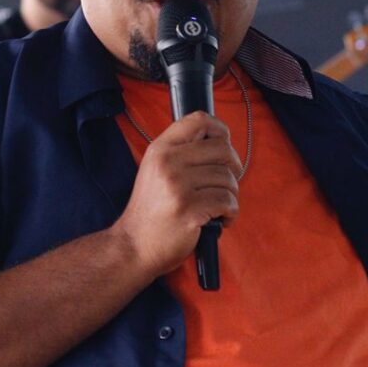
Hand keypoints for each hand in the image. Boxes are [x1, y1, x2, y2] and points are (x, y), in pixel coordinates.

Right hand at [114, 111, 241, 277]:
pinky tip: (221, 220)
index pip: (198, 120)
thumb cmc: (151, 212)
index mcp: (160, 149)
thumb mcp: (156, 171)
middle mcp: (168, 162)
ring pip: (227, 178)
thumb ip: (180, 153)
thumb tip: (220, 142)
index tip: (224, 146)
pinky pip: (227, 201)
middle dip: (233, 167)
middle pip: (222, 149)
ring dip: (231, 195)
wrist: (134, 246)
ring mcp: (177, 186)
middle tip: (226, 184)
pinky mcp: (189, 209)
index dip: (220, 130)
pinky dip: (231, 212)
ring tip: (219, 207)